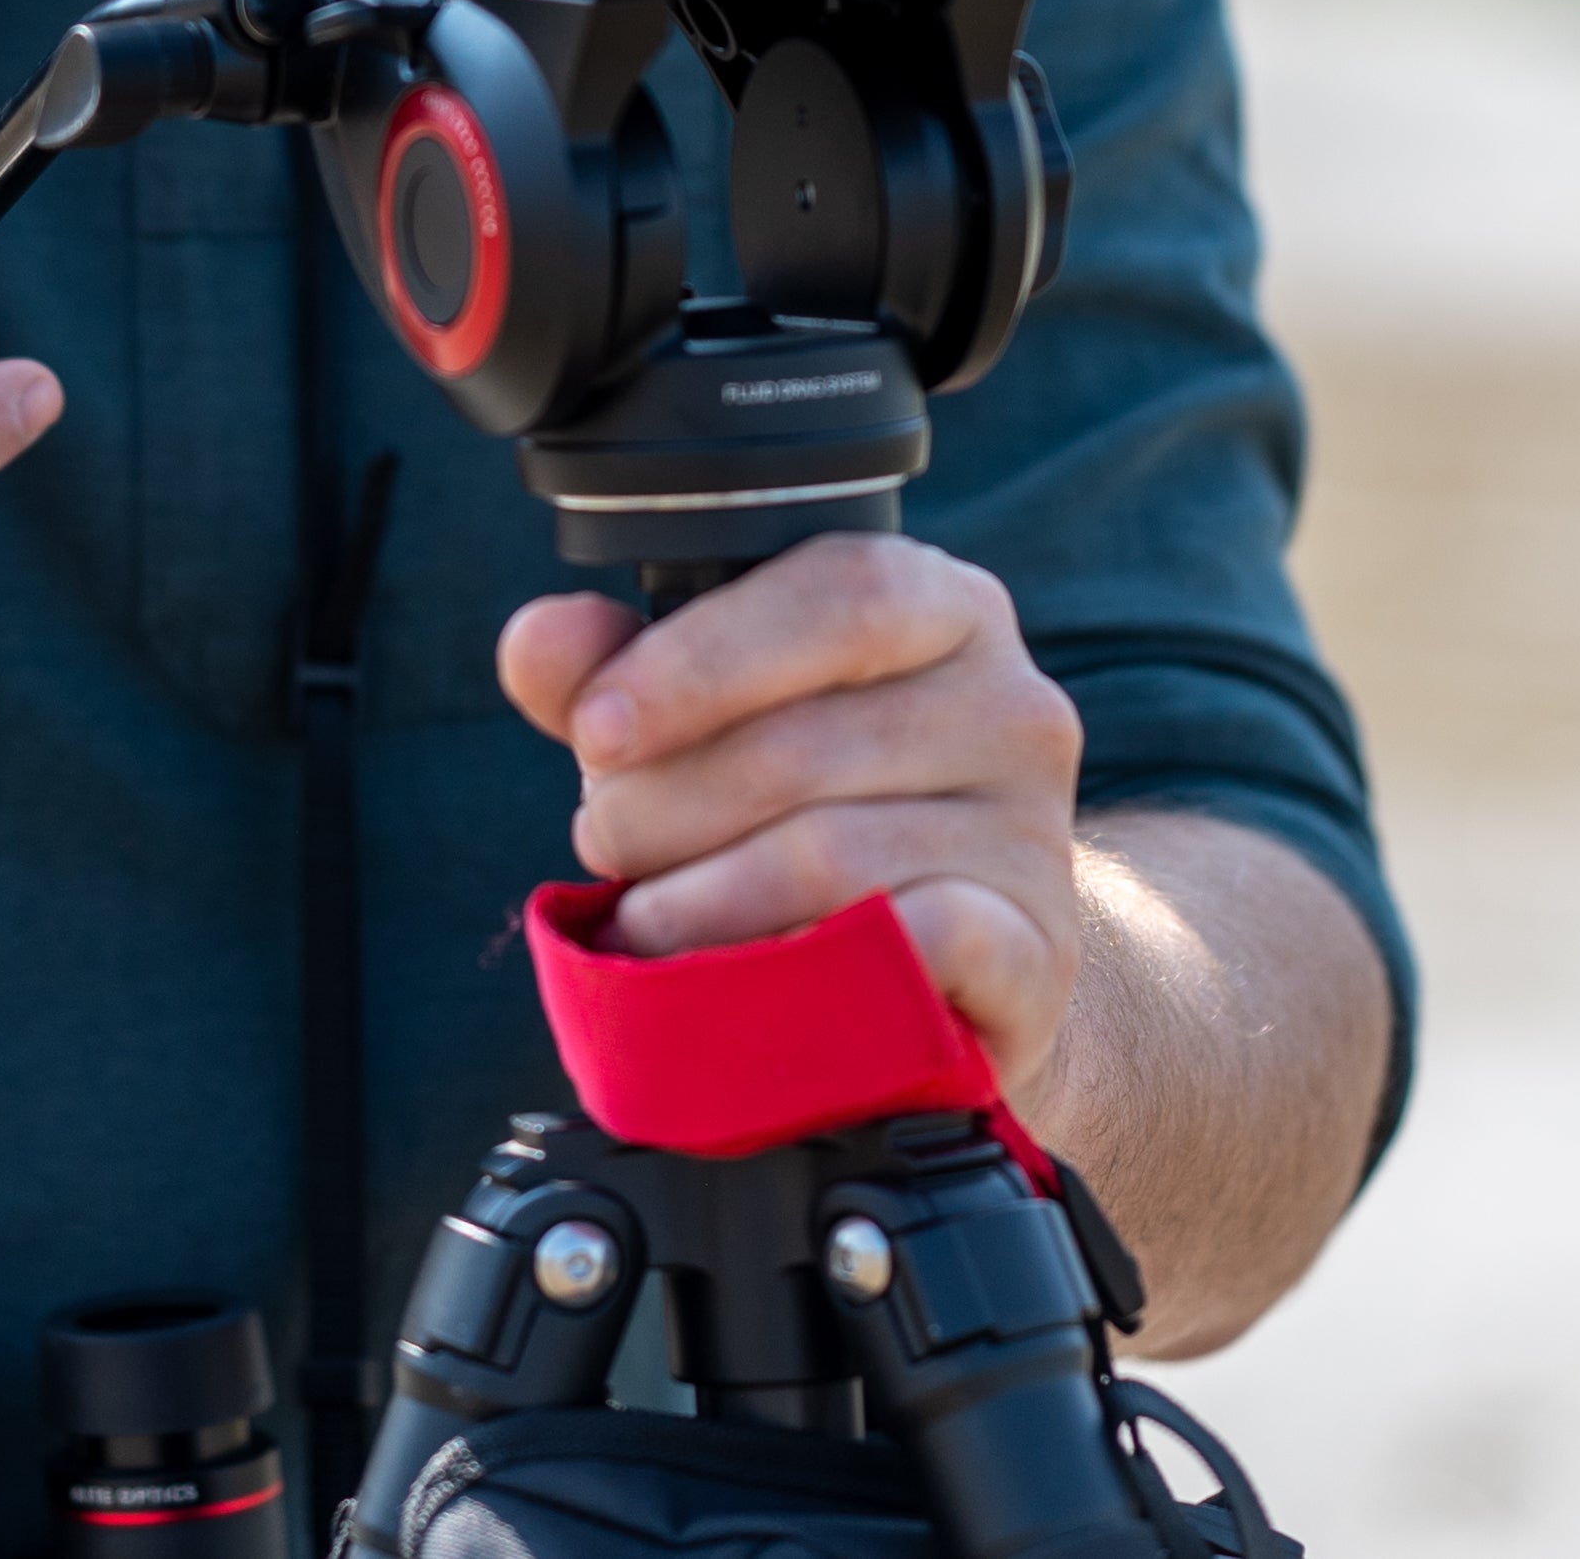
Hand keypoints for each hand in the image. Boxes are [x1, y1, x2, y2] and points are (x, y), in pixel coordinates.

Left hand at [495, 537, 1088, 1096]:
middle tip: (605, 848)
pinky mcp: (1040, 953)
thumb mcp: (703, 726)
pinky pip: (916, 947)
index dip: (703, 660)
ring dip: (700, 903)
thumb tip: (539, 640)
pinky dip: (806, 967)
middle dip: (663, 807)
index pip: (842, 592)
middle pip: (807, 743)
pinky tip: (746, 986)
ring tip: (643, 925)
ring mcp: (1035, 833)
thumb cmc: (810, 816)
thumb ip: (611, 673)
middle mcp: (1012, 705)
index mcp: (943, 609)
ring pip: (834, 855)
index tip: (595, 733)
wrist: (940, 969)